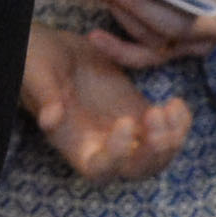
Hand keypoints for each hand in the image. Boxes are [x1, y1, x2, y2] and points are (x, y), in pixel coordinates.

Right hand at [24, 23, 189, 181]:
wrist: (52, 46)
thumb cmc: (36, 61)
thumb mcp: (36, 74)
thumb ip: (44, 97)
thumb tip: (50, 120)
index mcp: (75, 144)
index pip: (100, 169)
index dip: (117, 156)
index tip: (124, 122)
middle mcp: (102, 145)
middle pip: (136, 170)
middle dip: (154, 152)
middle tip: (156, 115)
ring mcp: (125, 131)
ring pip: (157, 155)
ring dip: (171, 138)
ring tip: (171, 108)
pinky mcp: (139, 112)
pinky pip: (167, 130)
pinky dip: (179, 122)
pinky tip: (177, 103)